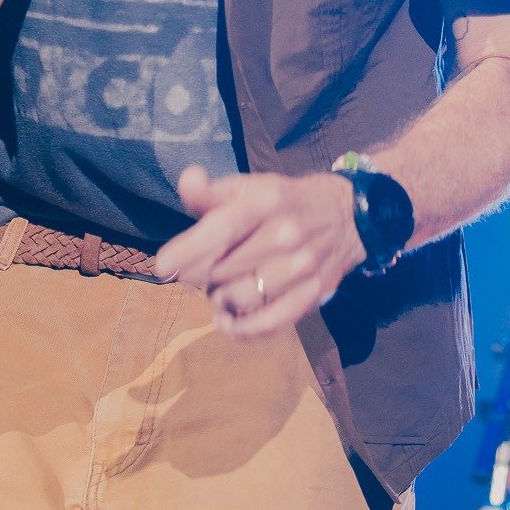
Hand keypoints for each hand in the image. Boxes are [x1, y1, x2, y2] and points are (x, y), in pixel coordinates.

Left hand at [156, 165, 365, 338]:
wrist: (348, 216)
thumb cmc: (285, 201)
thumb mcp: (251, 186)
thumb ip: (213, 191)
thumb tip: (187, 180)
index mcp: (266, 202)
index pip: (222, 228)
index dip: (188, 249)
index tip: (162, 266)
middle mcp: (285, 234)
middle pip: (224, 269)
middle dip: (199, 275)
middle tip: (198, 271)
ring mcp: (302, 267)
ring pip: (242, 298)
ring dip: (219, 300)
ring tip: (218, 290)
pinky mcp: (313, 294)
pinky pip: (271, 323)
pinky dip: (244, 329)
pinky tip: (228, 322)